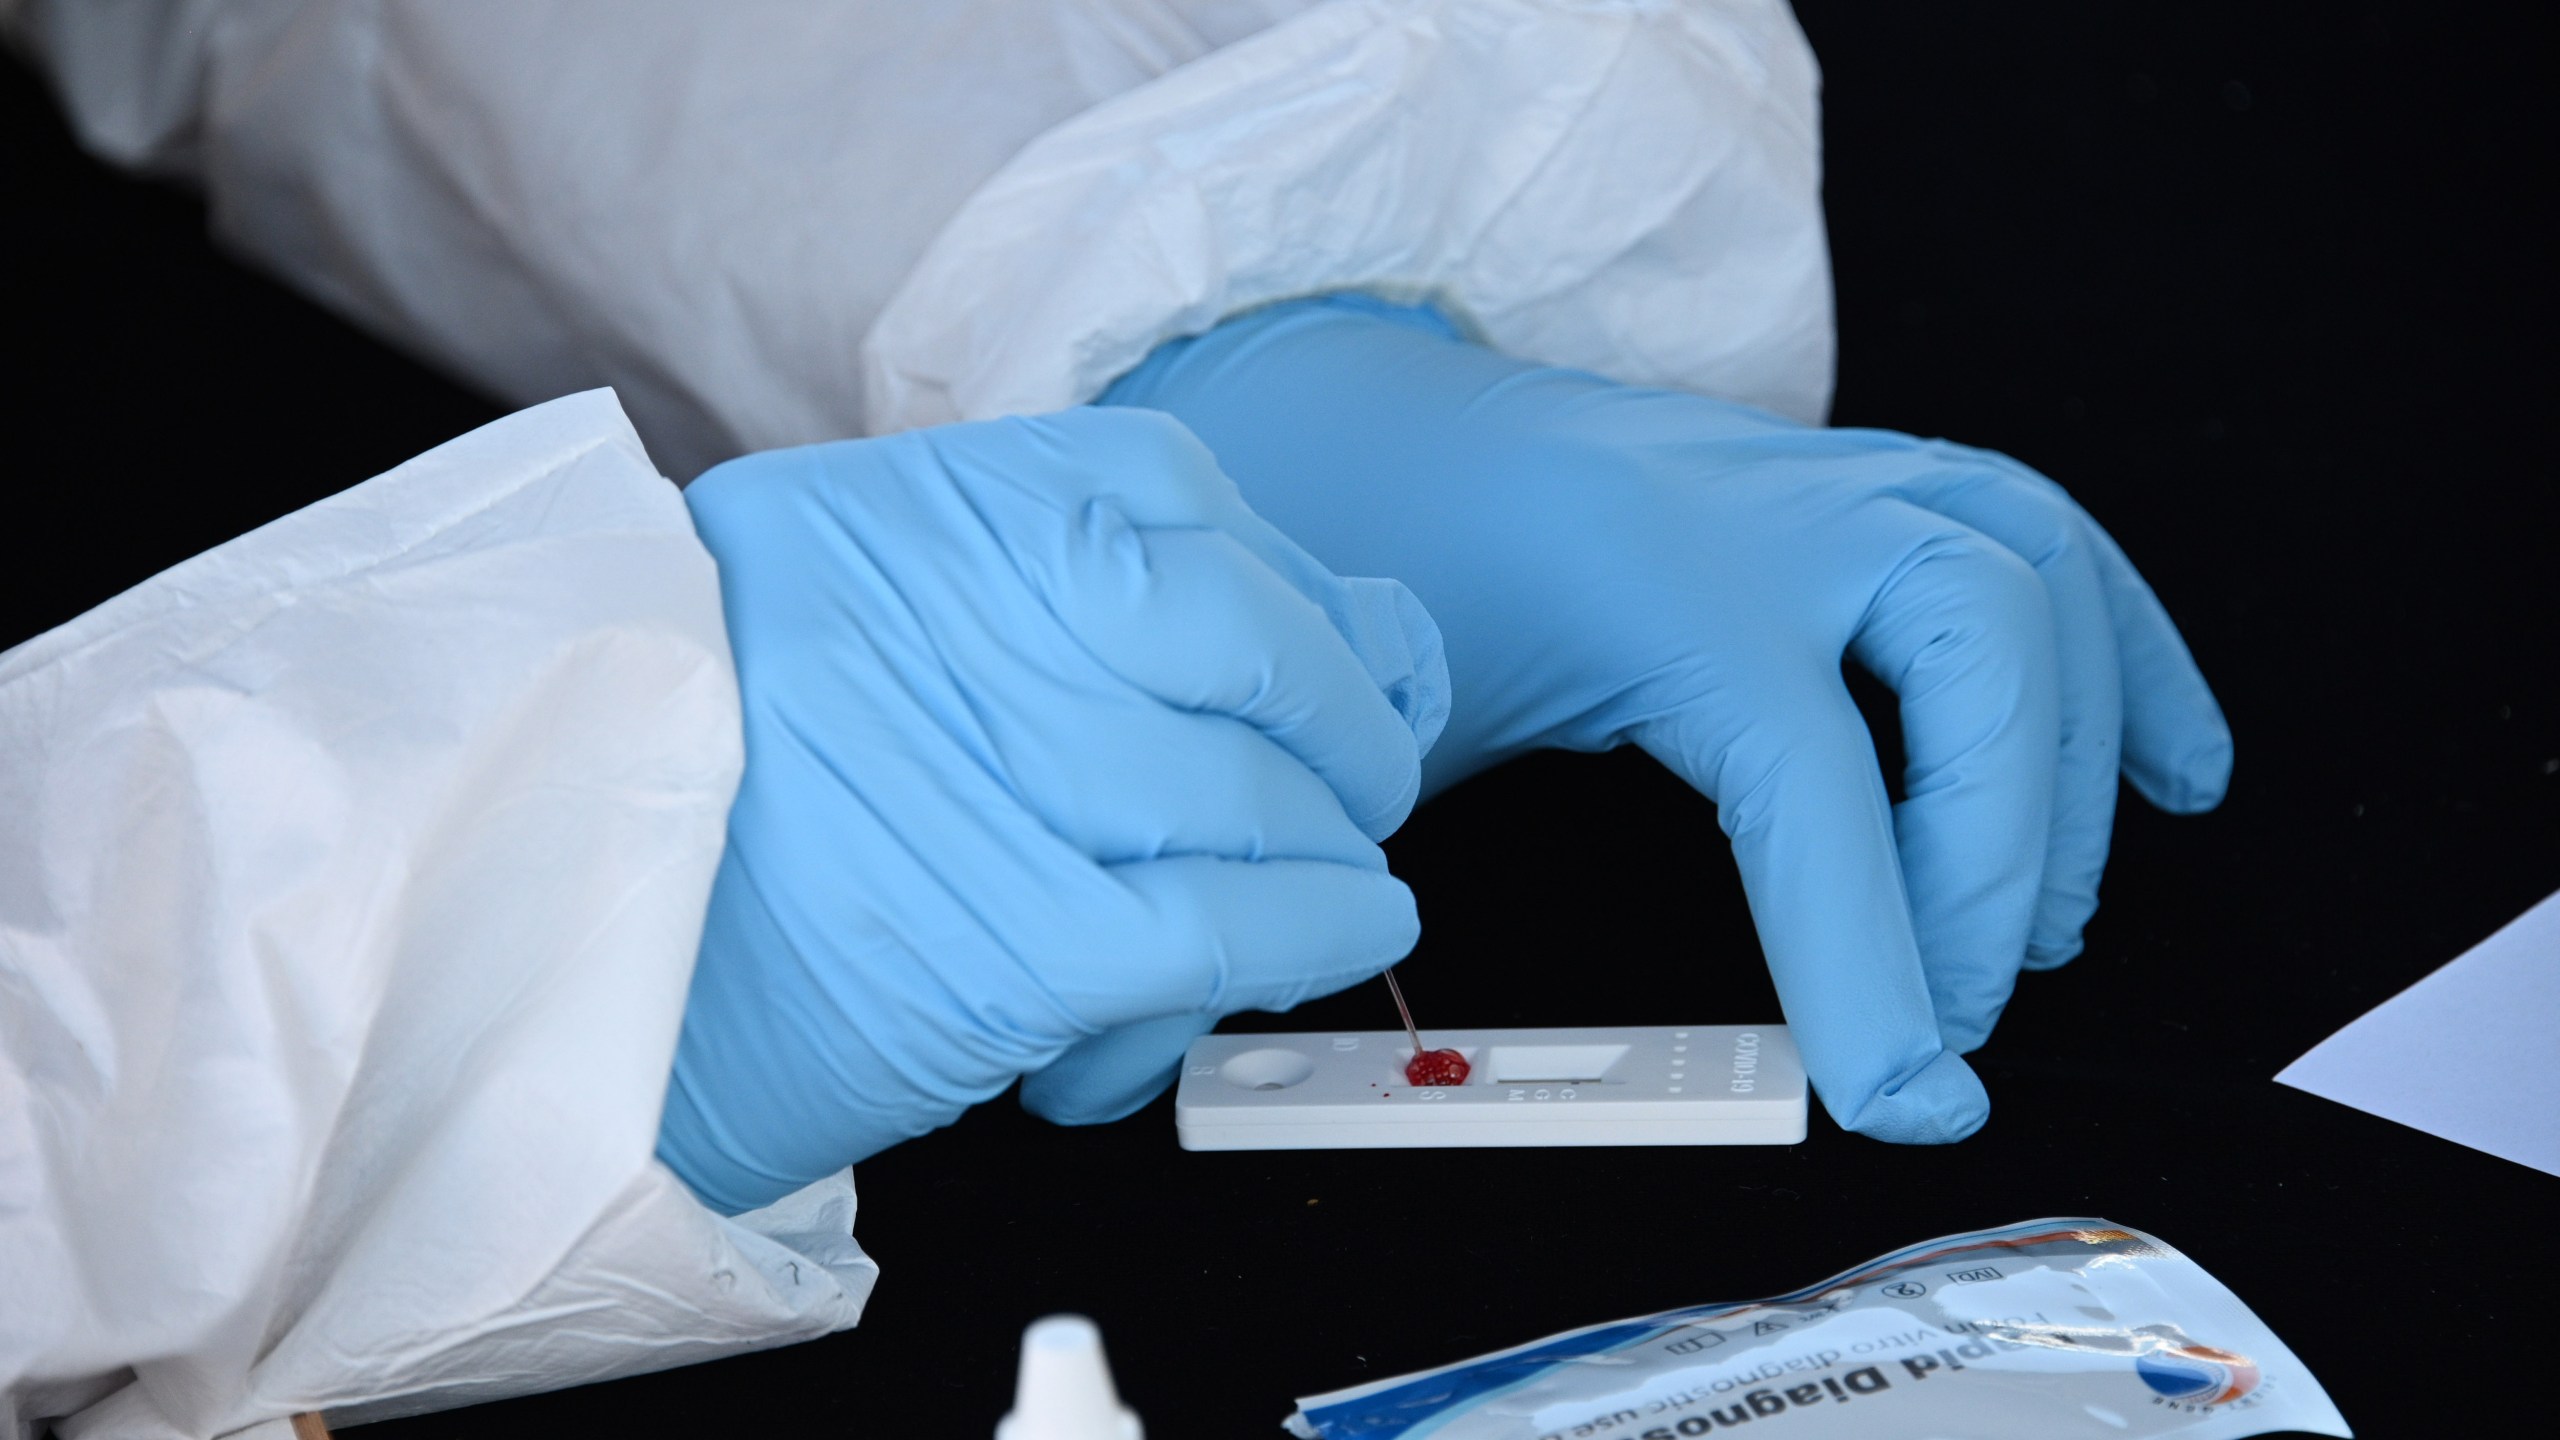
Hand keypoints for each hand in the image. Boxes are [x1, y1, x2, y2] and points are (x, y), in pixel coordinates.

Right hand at [656, 408, 1446, 1212]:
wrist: (527, 969)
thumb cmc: (689, 799)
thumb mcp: (840, 619)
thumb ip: (1056, 597)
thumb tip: (1348, 622)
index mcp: (910, 516)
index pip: (1181, 499)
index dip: (1293, 585)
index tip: (1336, 644)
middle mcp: (964, 619)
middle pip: (1249, 650)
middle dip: (1342, 725)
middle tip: (1359, 774)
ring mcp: (1004, 778)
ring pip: (1259, 796)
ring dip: (1327, 846)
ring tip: (1332, 872)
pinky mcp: (1023, 943)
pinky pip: (1236, 925)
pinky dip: (1315, 931)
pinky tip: (1339, 931)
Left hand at [1102, 296, 2231, 1143]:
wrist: (1370, 427)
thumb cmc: (1375, 571)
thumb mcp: (1386, 731)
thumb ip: (1435, 873)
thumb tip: (1506, 1039)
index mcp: (1649, 576)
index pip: (1807, 775)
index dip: (1868, 950)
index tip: (1906, 1093)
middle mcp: (1766, 510)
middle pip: (1978, 636)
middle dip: (2004, 845)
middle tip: (1964, 1003)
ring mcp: (1824, 482)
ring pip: (2035, 569)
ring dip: (2083, 757)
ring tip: (2059, 927)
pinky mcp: (1853, 488)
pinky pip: (2037, 539)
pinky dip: (2124, 655)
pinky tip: (2173, 769)